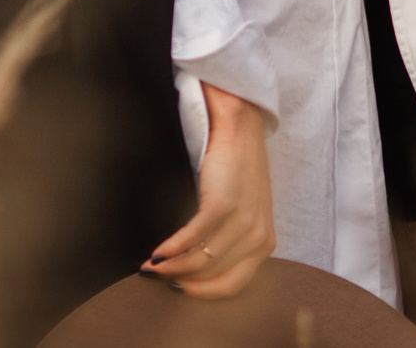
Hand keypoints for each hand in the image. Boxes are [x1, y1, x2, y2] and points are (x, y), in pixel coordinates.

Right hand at [144, 82, 273, 297]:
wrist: (240, 121)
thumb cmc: (237, 165)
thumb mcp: (243, 209)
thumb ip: (229, 238)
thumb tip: (195, 265)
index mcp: (265, 241)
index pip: (233, 285)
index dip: (201, 293)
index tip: (176, 290)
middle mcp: (261, 237)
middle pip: (216, 279)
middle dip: (183, 284)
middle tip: (156, 281)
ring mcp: (245, 222)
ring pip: (203, 262)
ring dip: (172, 269)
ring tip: (150, 268)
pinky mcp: (225, 205)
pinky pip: (194, 239)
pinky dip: (172, 250)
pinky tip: (156, 254)